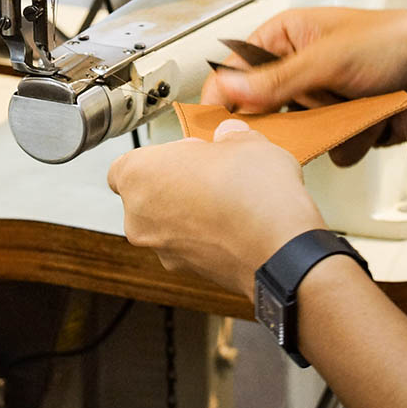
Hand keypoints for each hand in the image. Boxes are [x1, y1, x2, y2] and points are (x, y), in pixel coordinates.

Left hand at [107, 119, 325, 294]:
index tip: (186, 152)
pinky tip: (236, 224)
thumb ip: (228, 136)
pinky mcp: (188, 272)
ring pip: (166, 224)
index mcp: (137, 175)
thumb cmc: (253, 194)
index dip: (160, 156)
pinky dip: (205, 236)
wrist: (281, 249)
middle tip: (209, 172)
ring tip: (228, 199)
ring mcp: (162, 249)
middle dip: (174, 184)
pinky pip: (188, 246)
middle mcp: (139, 217)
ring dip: (190, 212)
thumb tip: (229, 135)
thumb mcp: (244, 140)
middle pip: (146, 195)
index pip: (125, 165)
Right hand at [202, 8, 406, 164]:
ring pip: (302, 135)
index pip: (237, 70)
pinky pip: (333, 148)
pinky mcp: (350, 124)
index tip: (215, 126)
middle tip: (306, 115)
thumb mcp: (327, 58)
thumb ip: (273, 79)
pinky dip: (356, 138)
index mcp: (287, 36)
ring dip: (331, 128)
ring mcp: (327, 99)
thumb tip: (227, 87)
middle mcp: (302, 68)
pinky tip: (377, 117)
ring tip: (358, 106)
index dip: (226, 98)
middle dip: (292, 118)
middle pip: (267, 111)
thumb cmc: (397, 40)